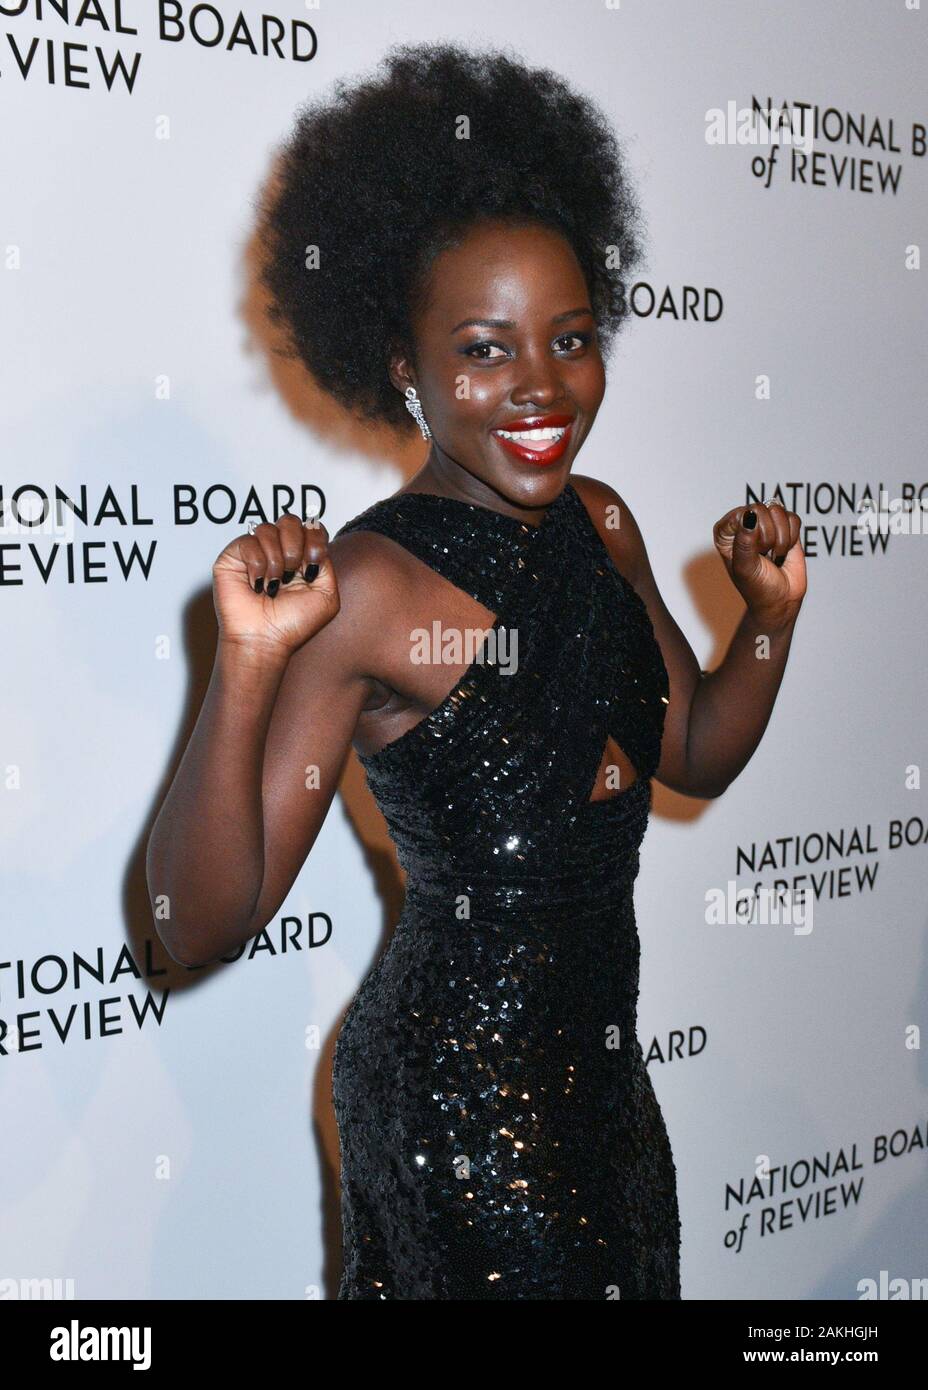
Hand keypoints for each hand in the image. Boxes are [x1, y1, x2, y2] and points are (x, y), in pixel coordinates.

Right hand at [212, 511, 339, 658]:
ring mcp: (255, 552)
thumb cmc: (293, 623)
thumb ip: (326, 563)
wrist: (265, 640)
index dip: (314, 542)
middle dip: (294, 547)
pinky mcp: (233, 557)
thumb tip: (312, 540)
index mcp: (301, 557)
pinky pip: (248, 542)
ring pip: (268, 529)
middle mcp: (278, 551)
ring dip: (275, 560)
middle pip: (290, 520)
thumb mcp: (326, 594)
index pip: (312, 528)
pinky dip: (257, 565)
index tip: (310, 568)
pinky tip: (257, 585)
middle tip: (291, 574)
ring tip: (274, 585)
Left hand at [713, 501, 806, 628]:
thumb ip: (744, 542)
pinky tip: (783, 551)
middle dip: (767, 537)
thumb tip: (749, 516)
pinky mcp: (785, 526)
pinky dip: (792, 538)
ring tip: (773, 555)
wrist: (781, 600)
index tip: (751, 552)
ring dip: (780, 539)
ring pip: (778, 512)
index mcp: (726, 533)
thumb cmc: (757, 587)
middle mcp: (744, 524)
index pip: (738, 514)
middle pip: (760, 509)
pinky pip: (793, 519)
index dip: (751, 532)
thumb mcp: (745, 568)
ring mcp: (766, 523)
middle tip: (763, 555)